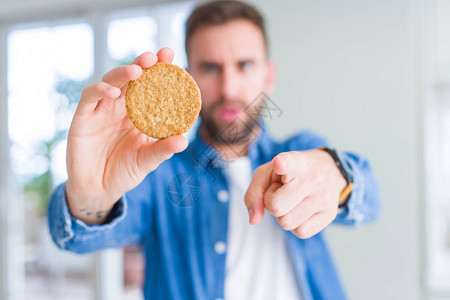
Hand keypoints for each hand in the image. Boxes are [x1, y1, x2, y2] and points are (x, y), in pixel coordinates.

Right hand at [66, 48, 187, 223]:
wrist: (98, 189)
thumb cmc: (125, 171)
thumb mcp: (147, 160)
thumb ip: (162, 149)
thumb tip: (184, 140)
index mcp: (139, 112)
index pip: (150, 85)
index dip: (160, 69)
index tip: (171, 56)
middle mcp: (121, 106)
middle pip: (131, 77)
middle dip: (142, 64)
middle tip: (156, 57)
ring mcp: (101, 109)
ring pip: (110, 81)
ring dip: (123, 73)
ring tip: (137, 71)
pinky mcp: (83, 116)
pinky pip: (90, 97)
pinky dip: (101, 91)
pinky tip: (113, 94)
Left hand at [244, 150, 346, 238]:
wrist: (328, 171)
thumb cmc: (290, 173)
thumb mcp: (268, 173)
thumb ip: (254, 193)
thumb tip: (254, 220)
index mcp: (296, 162)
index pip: (289, 162)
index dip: (282, 164)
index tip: (279, 163)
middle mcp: (313, 177)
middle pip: (276, 206)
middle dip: (271, 203)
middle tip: (281, 192)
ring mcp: (324, 197)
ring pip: (287, 223)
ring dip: (283, 215)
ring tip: (292, 199)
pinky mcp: (330, 214)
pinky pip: (301, 232)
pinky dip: (295, 225)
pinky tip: (301, 210)